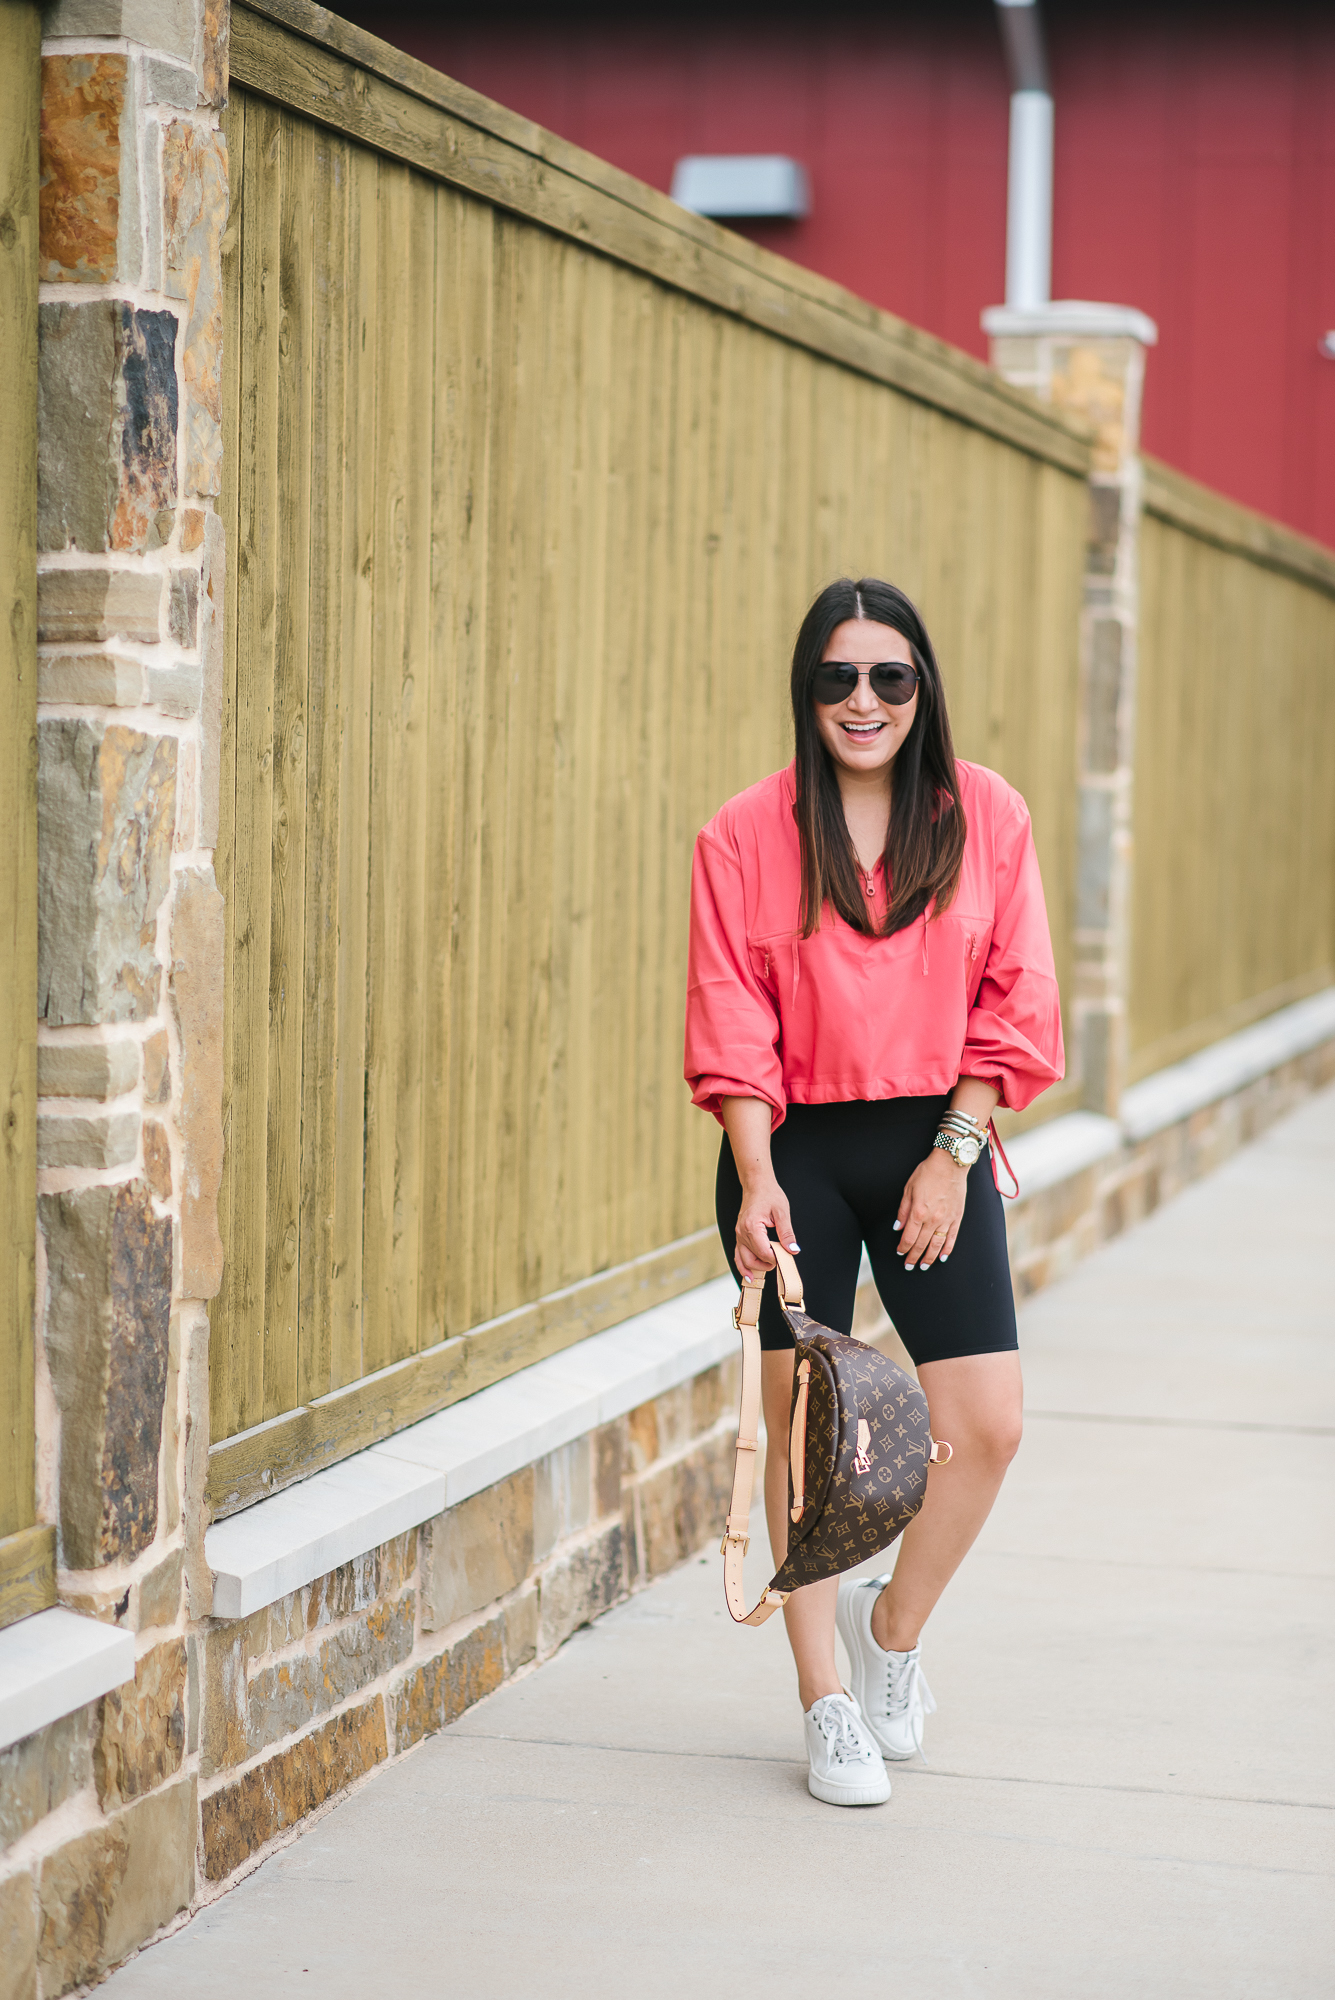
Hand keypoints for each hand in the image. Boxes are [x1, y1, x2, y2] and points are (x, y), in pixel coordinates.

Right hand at [734, 1177, 798, 1281]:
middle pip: (752, 1259)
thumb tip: (793, 1250)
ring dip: (755, 1269)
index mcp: (752, 1227)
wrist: (756, 1185)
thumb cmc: (769, 1195)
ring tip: (766, 1273)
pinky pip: (738, 1254)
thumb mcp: (782, 1212)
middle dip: (767, 1264)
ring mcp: (738, 1235)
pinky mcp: (739, 1236)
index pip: (764, 1252)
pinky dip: (743, 1266)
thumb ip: (787, 1233)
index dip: (776, 1258)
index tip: (786, 1257)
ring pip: (743, 1260)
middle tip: (781, 1262)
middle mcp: (742, 1233)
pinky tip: (749, 1275)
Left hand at [895, 1147, 967, 1270]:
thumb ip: (903, 1210)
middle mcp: (932, 1219)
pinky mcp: (957, 1217)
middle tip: (909, 1266)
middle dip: (914, 1257)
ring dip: (929, 1258)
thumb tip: (898, 1227)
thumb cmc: (927, 1173)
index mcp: (918, 1212)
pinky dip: (947, 1249)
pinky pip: (952, 1238)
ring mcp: (946, 1219)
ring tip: (924, 1266)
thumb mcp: (908, 1188)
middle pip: (922, 1244)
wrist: (950, 1164)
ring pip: (937, 1245)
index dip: (903, 1248)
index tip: (900, 1253)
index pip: (909, 1238)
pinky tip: (942, 1257)